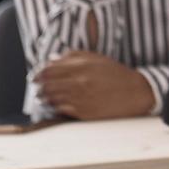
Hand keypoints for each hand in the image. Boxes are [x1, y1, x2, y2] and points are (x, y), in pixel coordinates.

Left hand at [34, 50, 153, 119]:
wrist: (134, 92)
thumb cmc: (115, 74)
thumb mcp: (96, 59)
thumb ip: (73, 56)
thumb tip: (52, 59)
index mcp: (81, 66)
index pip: (50, 70)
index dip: (39, 74)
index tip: (35, 77)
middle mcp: (79, 82)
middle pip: (48, 85)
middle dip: (39, 87)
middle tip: (37, 89)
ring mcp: (80, 98)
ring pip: (53, 99)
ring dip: (45, 98)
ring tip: (42, 98)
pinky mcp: (84, 112)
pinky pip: (62, 110)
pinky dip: (56, 107)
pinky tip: (55, 106)